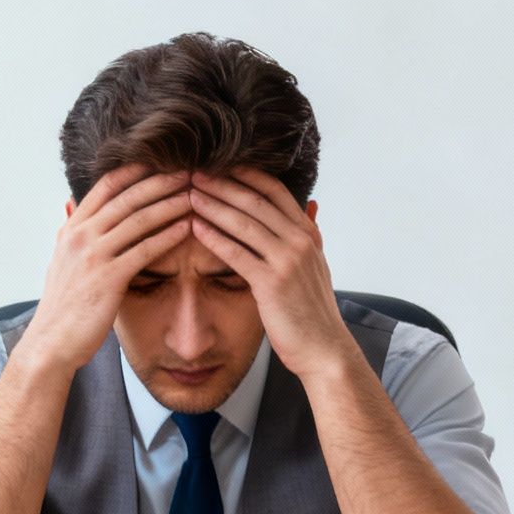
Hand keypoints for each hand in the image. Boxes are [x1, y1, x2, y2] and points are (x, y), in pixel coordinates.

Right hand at [16, 167, 192, 377]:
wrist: (50, 343)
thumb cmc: (62, 305)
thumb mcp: (60, 260)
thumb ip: (69, 232)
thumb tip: (71, 206)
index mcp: (72, 228)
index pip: (107, 186)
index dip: (137, 169)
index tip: (163, 159)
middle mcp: (81, 236)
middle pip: (127, 197)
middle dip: (161, 180)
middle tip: (189, 169)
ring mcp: (94, 256)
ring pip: (139, 219)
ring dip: (171, 203)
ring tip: (196, 193)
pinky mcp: (109, 279)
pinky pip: (145, 250)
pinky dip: (169, 235)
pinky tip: (189, 227)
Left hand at [187, 170, 357, 382]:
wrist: (324, 350)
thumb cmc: (313, 311)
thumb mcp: (317, 266)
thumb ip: (308, 235)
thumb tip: (311, 206)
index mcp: (308, 233)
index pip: (275, 190)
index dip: (246, 174)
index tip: (219, 163)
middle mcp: (300, 241)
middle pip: (255, 201)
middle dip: (222, 184)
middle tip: (194, 171)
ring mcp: (288, 261)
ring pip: (244, 222)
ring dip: (213, 205)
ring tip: (188, 193)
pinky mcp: (272, 284)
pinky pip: (237, 253)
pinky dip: (214, 237)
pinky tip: (195, 227)